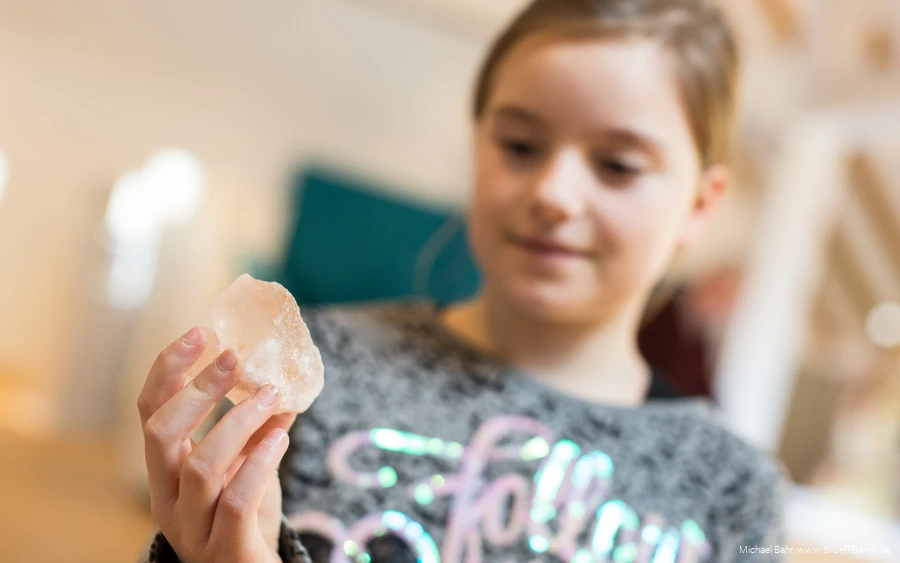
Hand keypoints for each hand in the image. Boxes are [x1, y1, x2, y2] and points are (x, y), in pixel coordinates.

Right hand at [138, 326, 296, 562]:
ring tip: (272, 395)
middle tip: (234, 357)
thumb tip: (280, 377)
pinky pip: (233, 502)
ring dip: (238, 422)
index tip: (201, 332)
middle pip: (161, 434)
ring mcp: (192, 528)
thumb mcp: (246, 464)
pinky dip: (258, 463)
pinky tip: (281, 436)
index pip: (149, 412)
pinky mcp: (226, 551)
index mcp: (165, 472)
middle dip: (197, 389)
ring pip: (200, 467)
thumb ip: (256, 427)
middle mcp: (167, 499)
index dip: (169, 369)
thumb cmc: (245, 518)